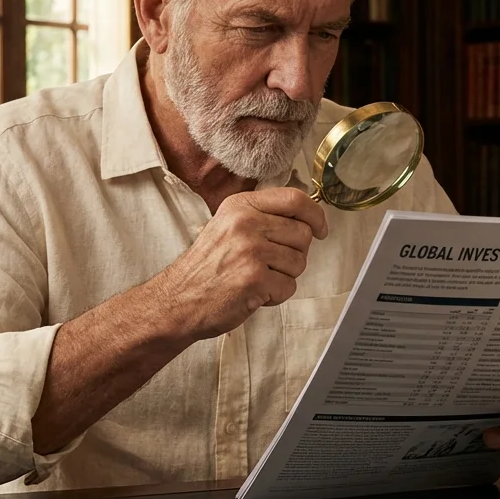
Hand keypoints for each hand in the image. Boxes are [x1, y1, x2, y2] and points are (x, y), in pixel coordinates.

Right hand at [152, 187, 328, 340]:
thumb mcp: (228, 226)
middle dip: (295, 253)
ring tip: (257, 278)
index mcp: (241, 206)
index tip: (320, 229)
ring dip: (284, 276)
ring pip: (299, 262)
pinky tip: (254, 293)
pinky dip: (276, 296)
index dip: (315, 215)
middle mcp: (246, 223)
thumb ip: (262, 216)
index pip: (295, 199)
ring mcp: (251, 251)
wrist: (179, 300)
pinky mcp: (255, 279)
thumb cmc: (206, 268)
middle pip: (303, 233)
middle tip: (270, 264)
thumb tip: (306, 217)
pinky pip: (289, 287)